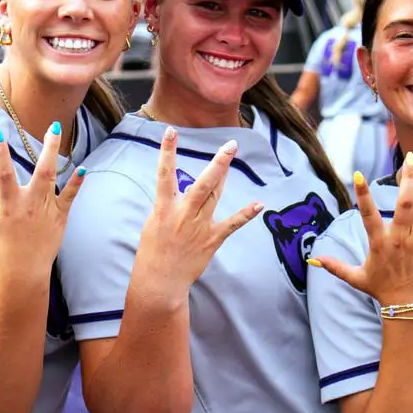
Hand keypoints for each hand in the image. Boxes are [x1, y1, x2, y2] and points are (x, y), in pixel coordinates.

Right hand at [0, 123, 84, 277]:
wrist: (24, 271)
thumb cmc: (6, 249)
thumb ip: (4, 207)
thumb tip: (7, 199)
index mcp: (9, 204)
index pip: (3, 172)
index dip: (0, 152)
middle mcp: (30, 202)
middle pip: (41, 168)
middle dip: (47, 145)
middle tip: (53, 126)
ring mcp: (46, 208)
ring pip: (53, 176)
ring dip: (57, 153)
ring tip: (59, 134)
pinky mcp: (60, 216)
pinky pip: (70, 196)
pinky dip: (76, 182)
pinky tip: (84, 168)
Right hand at [133, 126, 262, 298]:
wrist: (160, 281)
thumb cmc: (153, 252)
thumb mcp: (154, 223)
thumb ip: (168, 205)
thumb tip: (181, 191)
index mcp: (163, 208)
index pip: (164, 174)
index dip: (167, 151)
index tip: (170, 131)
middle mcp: (183, 214)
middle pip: (203, 182)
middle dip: (218, 162)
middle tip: (230, 144)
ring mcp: (199, 226)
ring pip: (215, 195)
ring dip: (225, 174)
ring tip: (231, 154)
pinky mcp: (211, 239)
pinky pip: (232, 224)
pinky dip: (246, 214)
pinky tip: (259, 204)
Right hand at [310, 153, 412, 305]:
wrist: (408, 304)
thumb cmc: (381, 289)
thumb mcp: (355, 278)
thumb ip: (335, 266)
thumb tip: (313, 260)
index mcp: (378, 243)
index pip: (368, 215)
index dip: (362, 195)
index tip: (358, 175)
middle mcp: (397, 238)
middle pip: (402, 204)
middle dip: (406, 179)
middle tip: (407, 158)